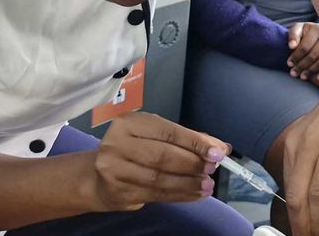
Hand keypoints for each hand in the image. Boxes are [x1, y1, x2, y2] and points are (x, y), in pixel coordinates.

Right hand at [86, 111, 227, 211]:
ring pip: (160, 178)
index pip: (167, 131)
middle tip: (212, 168)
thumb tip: (221, 147)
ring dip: (189, 183)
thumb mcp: (154, 136)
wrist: (97, 177)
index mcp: (129, 123)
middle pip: (162, 155)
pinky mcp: (119, 192)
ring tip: (207, 185)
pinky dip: (180, 195)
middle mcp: (117, 143)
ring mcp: (115, 169)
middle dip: (192, 163)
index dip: (194, 142)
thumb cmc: (132, 150)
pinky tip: (195, 194)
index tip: (218, 152)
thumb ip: (186, 139)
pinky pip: (156, 195)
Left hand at [288, 22, 318, 81]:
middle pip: (313, 55)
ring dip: (311, 70)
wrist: (318, 34)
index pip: (305, 46)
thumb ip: (293, 36)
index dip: (296, 56)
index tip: (289, 64)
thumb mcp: (298, 30)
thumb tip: (292, 46)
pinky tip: (317, 78)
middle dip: (301, 65)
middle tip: (293, 73)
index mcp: (316, 29)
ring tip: (302, 76)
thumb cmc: (305, 33)